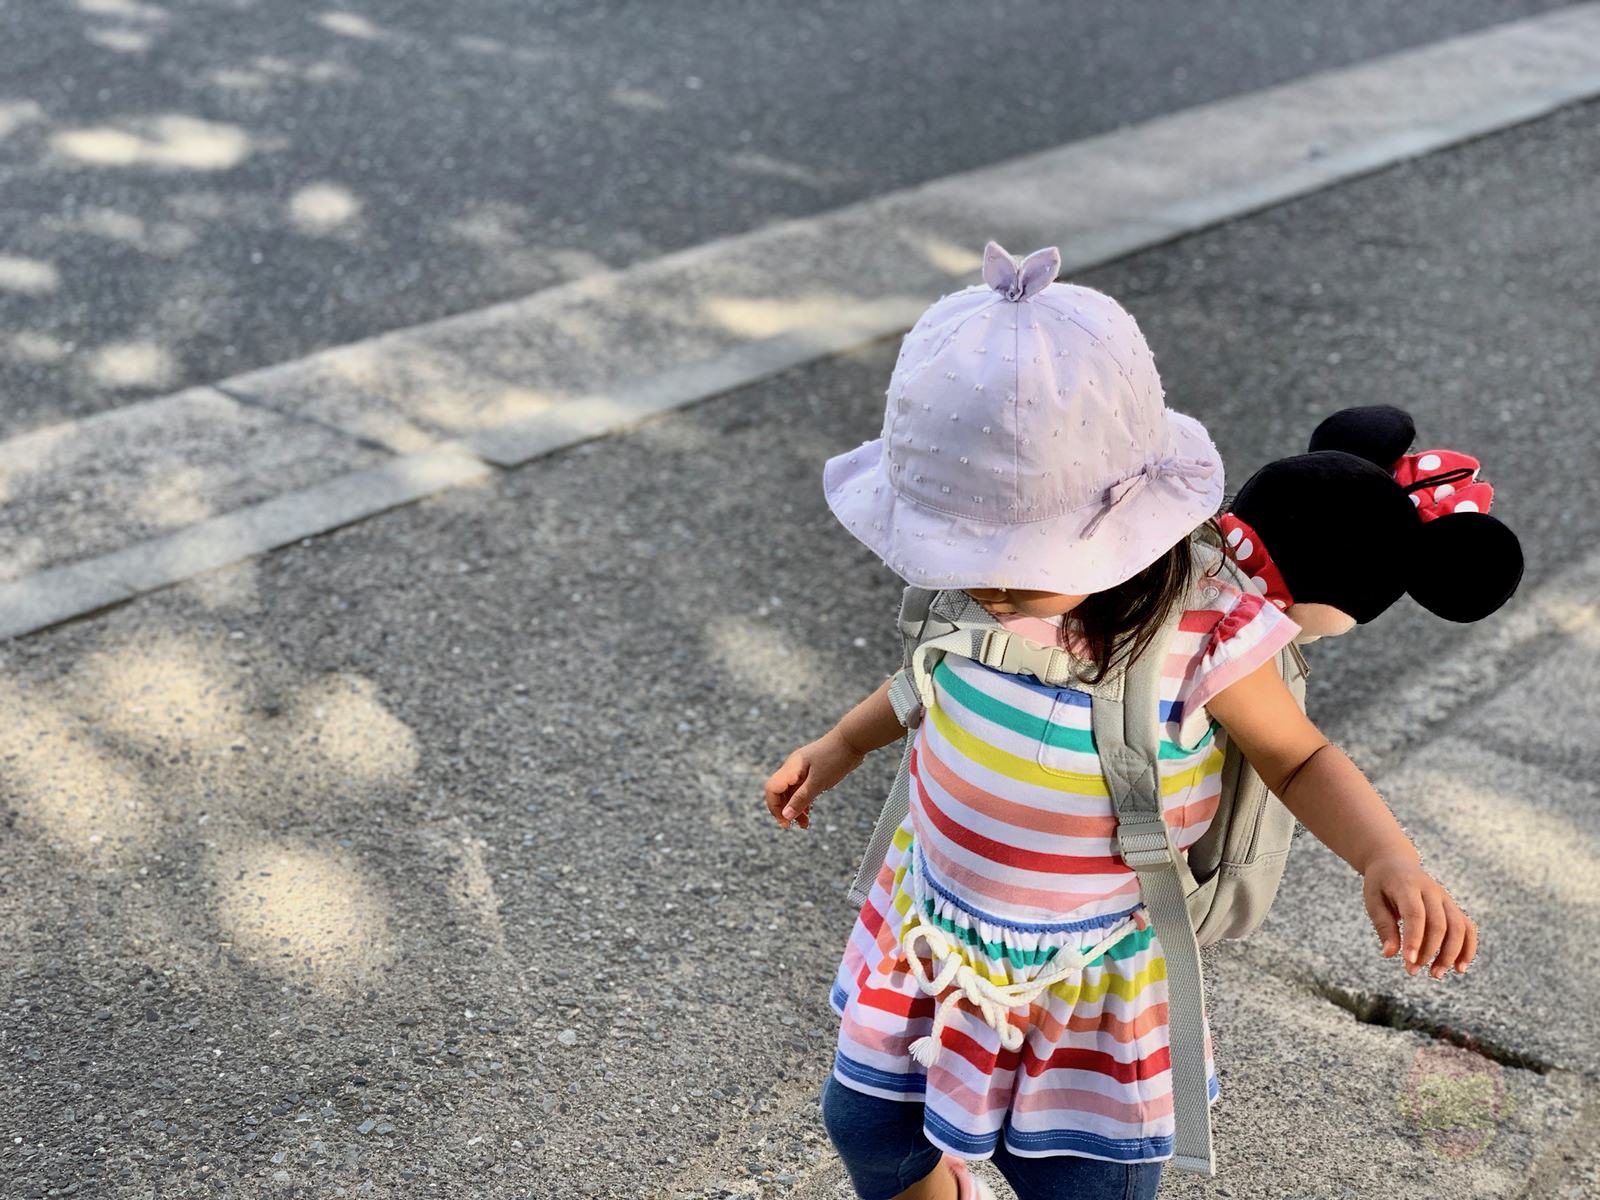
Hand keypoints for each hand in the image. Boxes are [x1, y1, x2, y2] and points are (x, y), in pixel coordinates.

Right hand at [762, 731, 865, 830]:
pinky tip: (808, 813)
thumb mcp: (818, 782)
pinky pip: (801, 788)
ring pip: (791, 792)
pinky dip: (803, 801)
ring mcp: (802, 769)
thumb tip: (785, 816)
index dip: (775, 808)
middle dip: (784, 810)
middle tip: (793, 826)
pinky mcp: (812, 771)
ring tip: (804, 824)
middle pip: (779, 792)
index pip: (771, 789)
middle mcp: (793, 768)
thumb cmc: (835, 757)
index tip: (785, 823)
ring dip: (795, 808)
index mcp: (790, 768)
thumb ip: (801, 799)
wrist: (853, 740)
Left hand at [1362, 855, 1476, 977]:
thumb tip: (1390, 954)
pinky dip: (1468, 948)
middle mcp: (1431, 891)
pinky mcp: (1452, 907)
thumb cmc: (1381, 884)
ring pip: (1458, 928)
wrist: (1395, 862)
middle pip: (1439, 924)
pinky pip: (1467, 928)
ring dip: (1450, 954)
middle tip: (1412, 971)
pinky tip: (1459, 968)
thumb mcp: (1373, 900)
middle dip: (1429, 952)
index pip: (1415, 914)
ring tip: (1435, 975)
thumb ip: (1383, 926)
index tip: (1408, 961)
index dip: (1414, 939)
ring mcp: (1445, 899)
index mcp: (1407, 885)